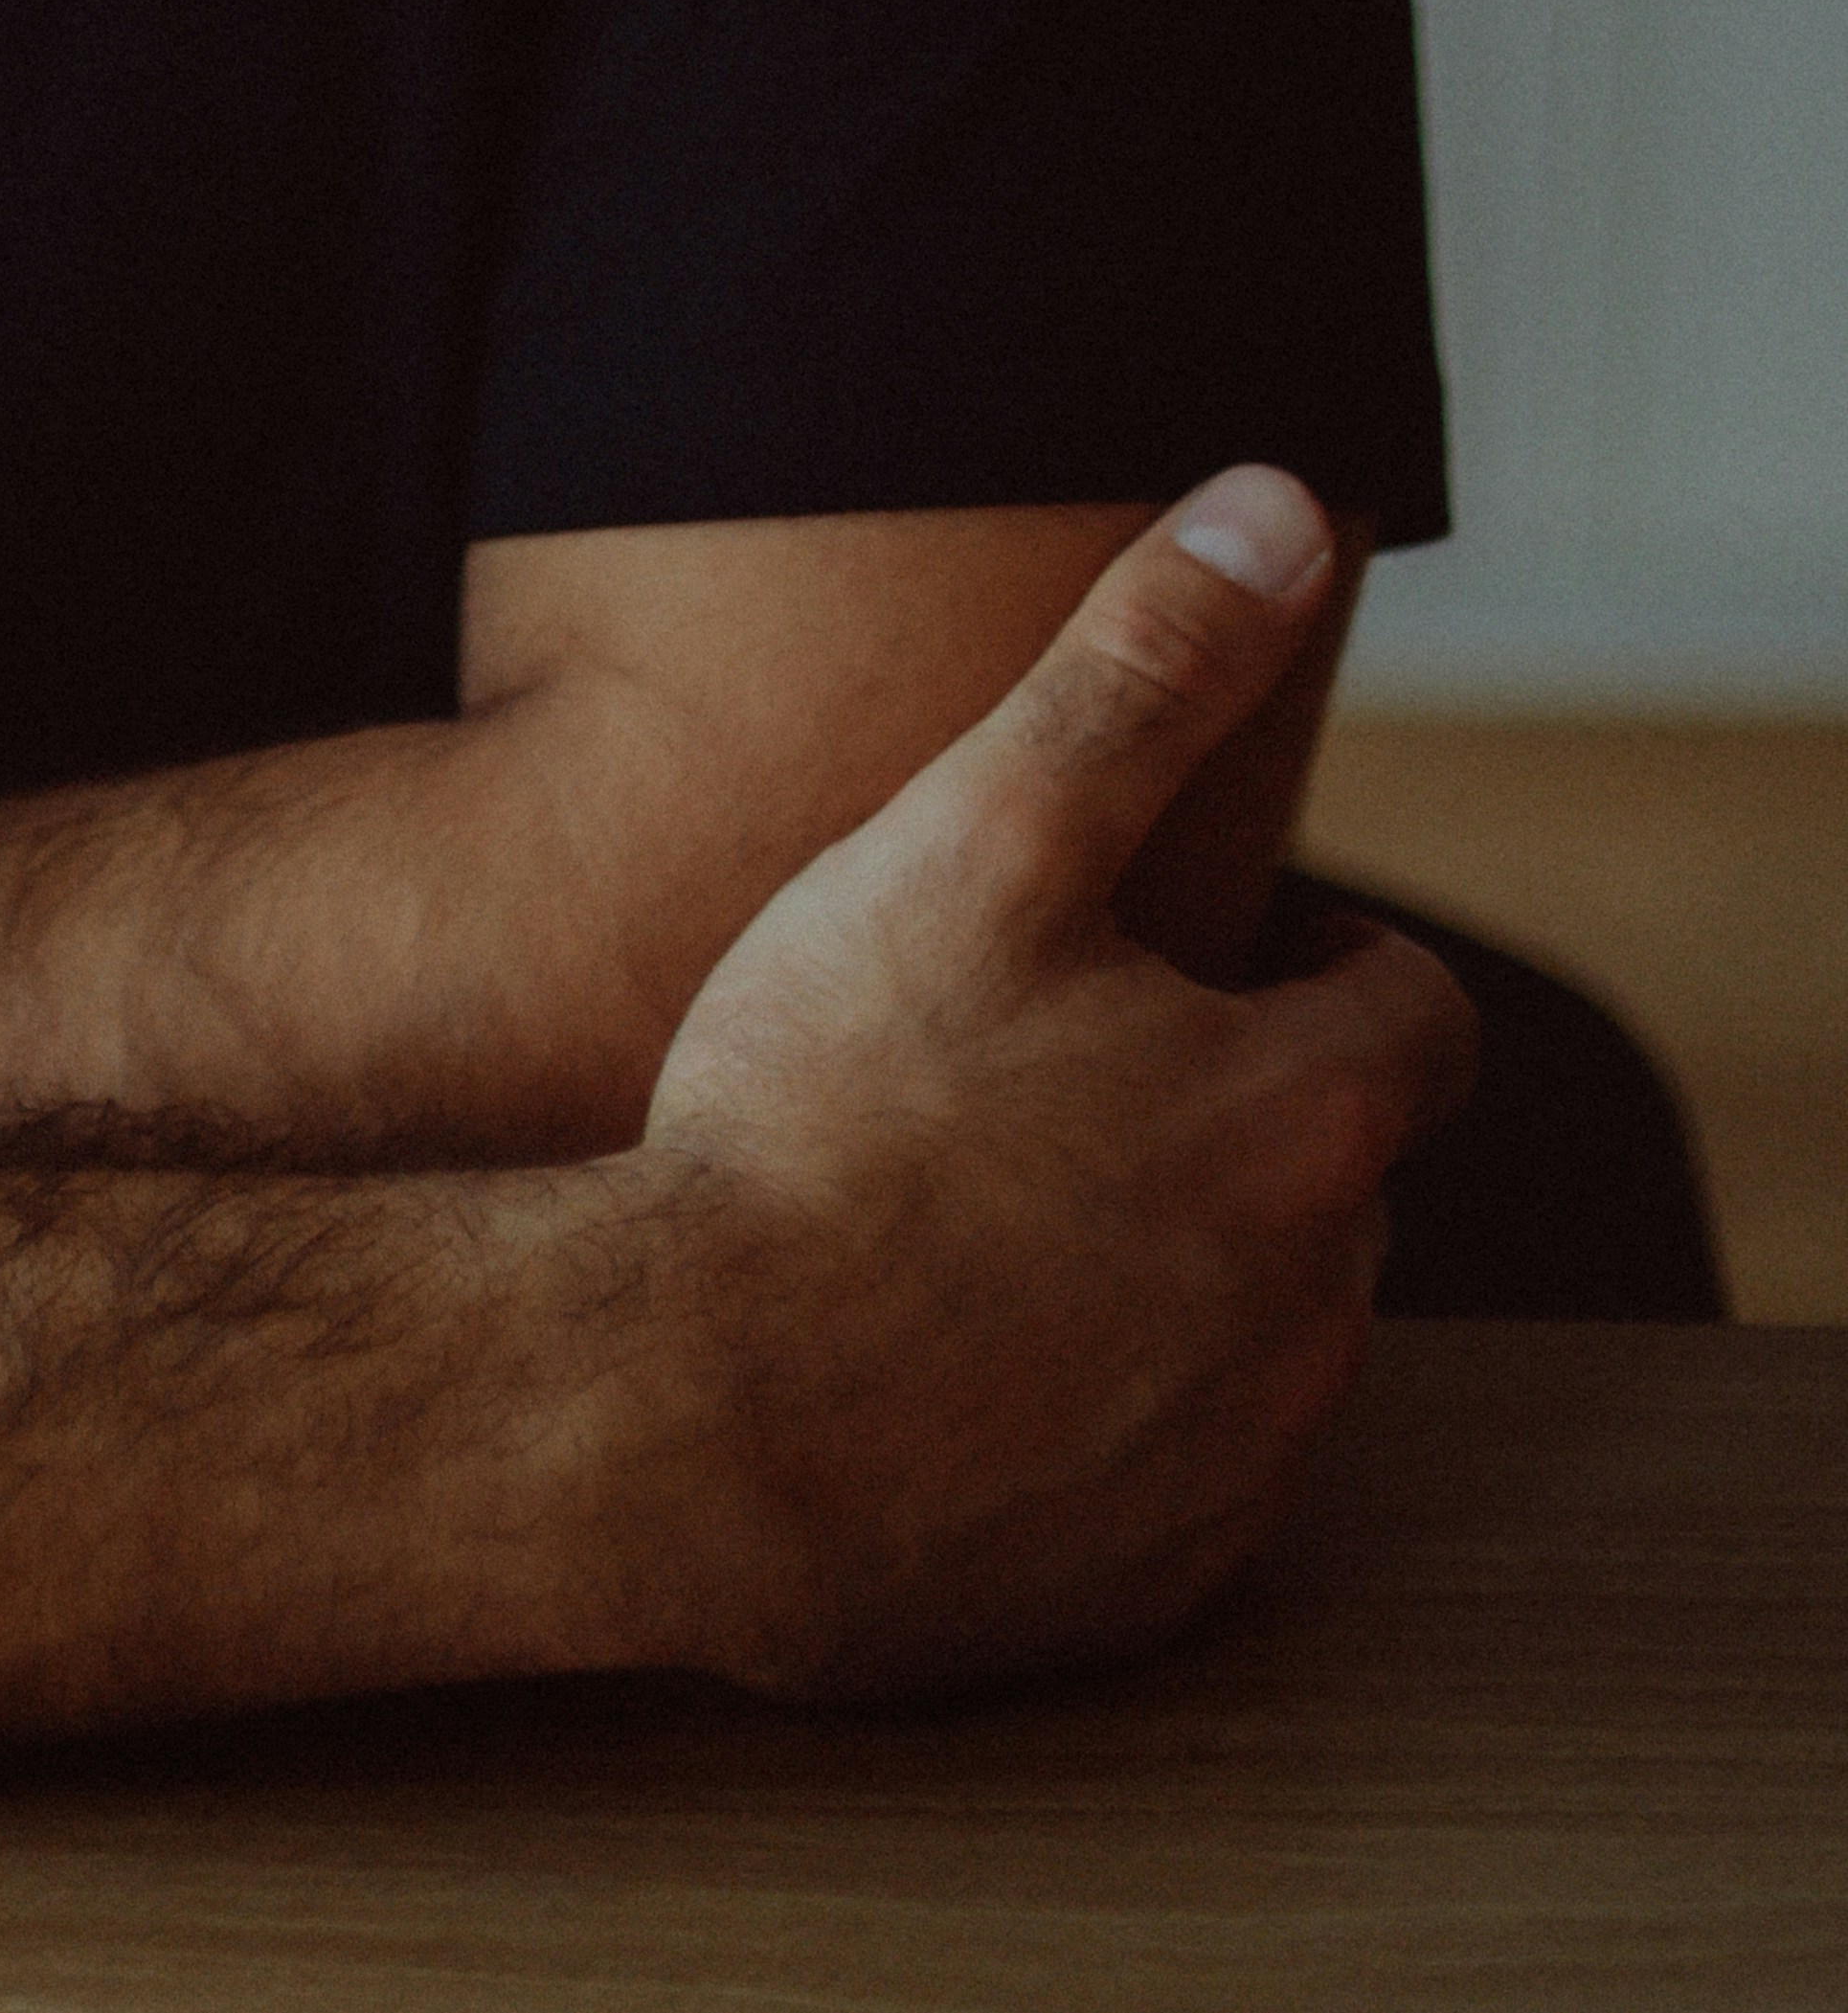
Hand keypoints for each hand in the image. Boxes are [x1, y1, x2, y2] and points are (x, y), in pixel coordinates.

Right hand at [630, 469, 1480, 1702]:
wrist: (678, 1410)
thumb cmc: (821, 1105)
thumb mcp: (978, 836)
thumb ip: (1141, 665)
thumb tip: (1282, 503)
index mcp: (1304, 1123)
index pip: (1415, 1020)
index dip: (1326, 962)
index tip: (1212, 950)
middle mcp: (1312, 1312)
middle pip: (1331, 1178)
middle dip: (1233, 1114)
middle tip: (1057, 1063)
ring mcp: (1230, 1468)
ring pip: (1259, 1333)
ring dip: (1173, 1263)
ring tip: (988, 1201)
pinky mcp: (1136, 1589)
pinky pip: (1172, 1480)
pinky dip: (1105, 1416)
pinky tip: (959, 1352)